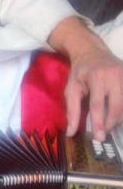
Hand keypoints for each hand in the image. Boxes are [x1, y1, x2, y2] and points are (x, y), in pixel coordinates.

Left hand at [49, 16, 122, 140]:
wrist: (92, 52)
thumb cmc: (80, 72)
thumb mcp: (71, 89)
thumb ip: (72, 110)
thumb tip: (70, 132)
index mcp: (96, 77)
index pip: (98, 104)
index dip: (99, 122)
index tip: (99, 137)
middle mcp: (115, 75)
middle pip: (117, 106)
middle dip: (111, 123)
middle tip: (103, 135)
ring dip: (119, 118)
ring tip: (108, 126)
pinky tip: (116, 116)